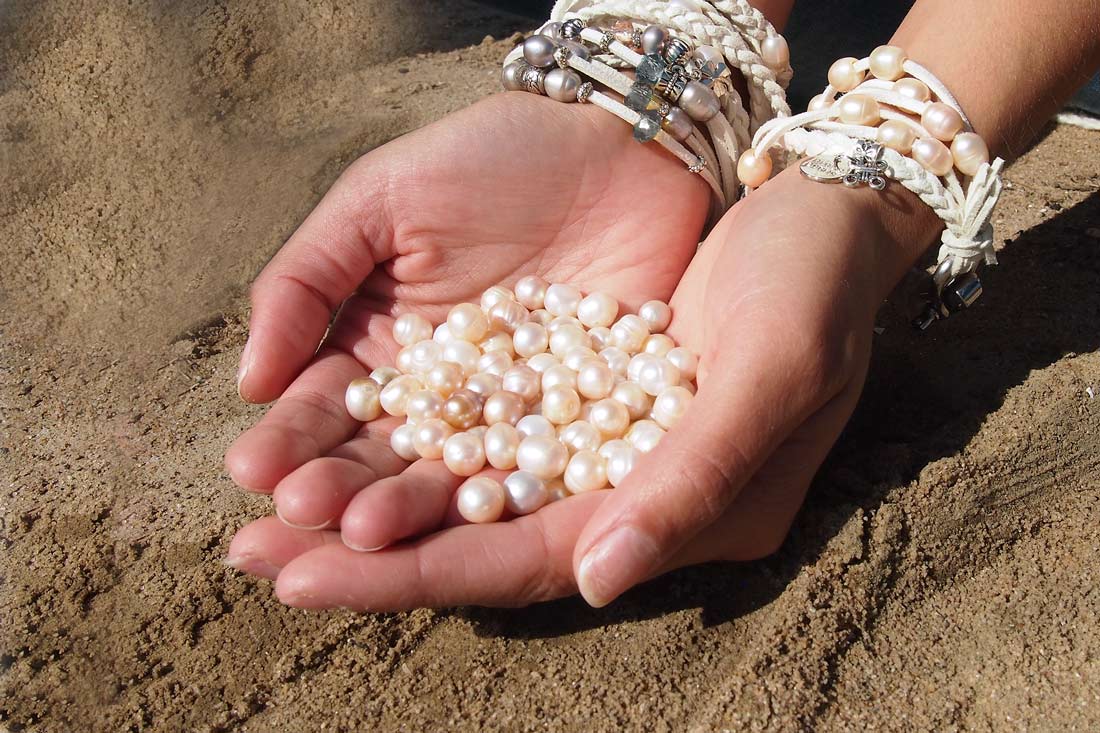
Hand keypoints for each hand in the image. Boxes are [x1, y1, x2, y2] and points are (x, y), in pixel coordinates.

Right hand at [225, 92, 708, 552]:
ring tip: (366, 534)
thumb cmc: (487, 159)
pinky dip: (507, 496)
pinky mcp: (582, 423)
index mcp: (381, 346)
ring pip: (452, 476)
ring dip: (406, 509)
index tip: (255, 471)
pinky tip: (471, 520)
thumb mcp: (380, 196)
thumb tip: (251, 383)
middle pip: (382, 456)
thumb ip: (308, 278)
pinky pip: (541, 468)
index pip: (325, 405)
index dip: (291, 438)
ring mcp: (510, 415)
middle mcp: (441, 395)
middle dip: (338, 489)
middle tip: (304, 516)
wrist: (616, 144)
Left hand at [227, 166, 938, 609]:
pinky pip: (481, 427)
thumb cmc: (815, 289)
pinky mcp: (578, 391)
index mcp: (681, 516)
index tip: (309, 579)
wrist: (825, 210)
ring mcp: (601, 446)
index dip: (417, 576)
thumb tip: (596, 582)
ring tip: (270, 502)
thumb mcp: (771, 374)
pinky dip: (411, 436)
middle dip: (365, 553)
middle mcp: (630, 498)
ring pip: (467, 487)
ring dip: (370, 494)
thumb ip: (690, 482)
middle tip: (252, 555)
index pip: (526, 564)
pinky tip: (342, 432)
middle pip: (477, 540)